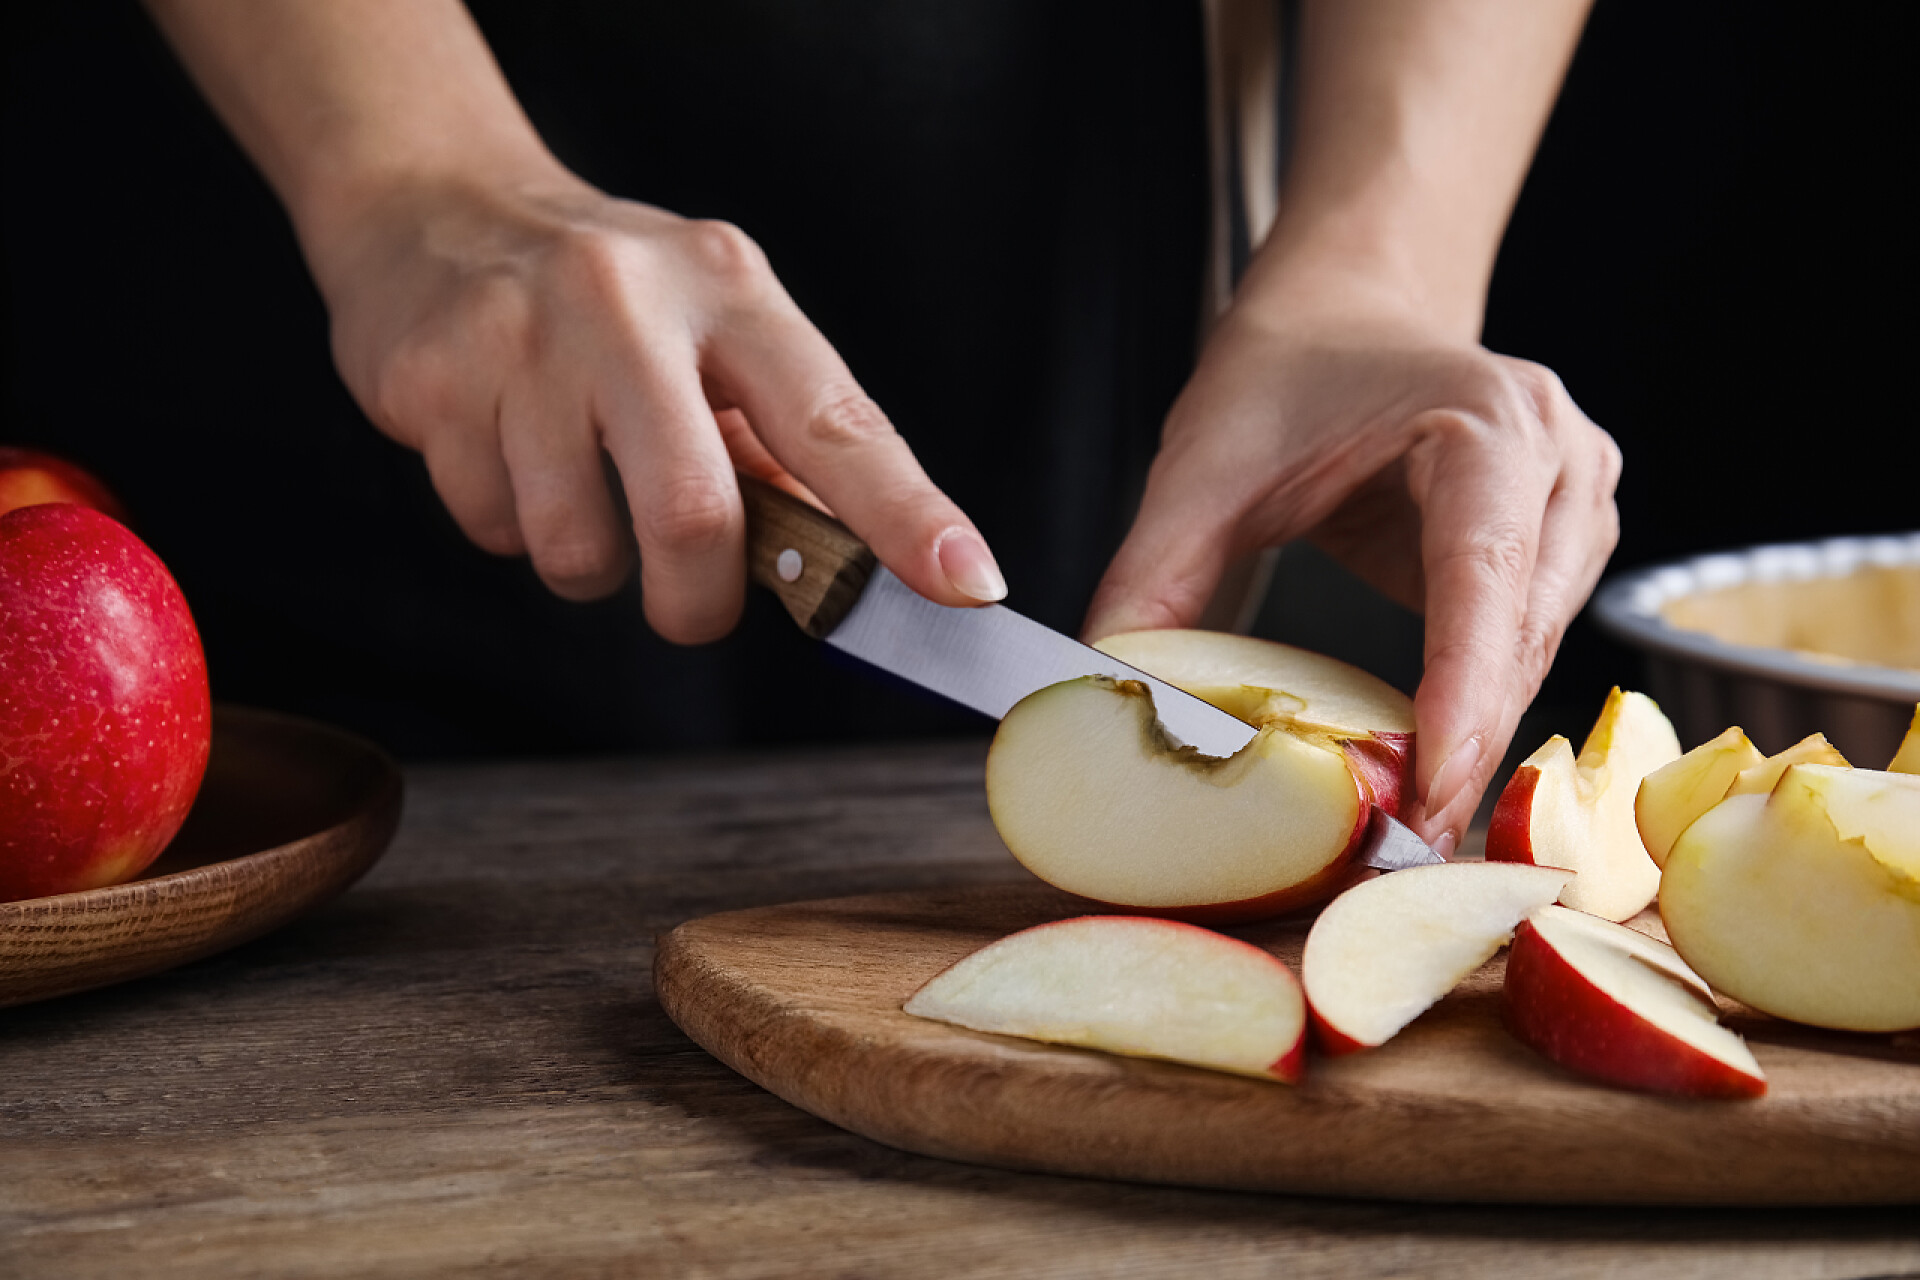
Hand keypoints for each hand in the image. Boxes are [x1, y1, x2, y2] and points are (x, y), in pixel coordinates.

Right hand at [308, 176, 1005, 640]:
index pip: (836, 420)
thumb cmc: (609, 297)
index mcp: (730, 290)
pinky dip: (508, 524)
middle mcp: (629, 302)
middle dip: (700, 602)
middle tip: (694, 605)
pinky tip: (504, 452)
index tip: (965, 582)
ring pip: (576, 545)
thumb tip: (846, 564)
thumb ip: (778, 442)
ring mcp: (522, 339)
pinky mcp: (433, 379)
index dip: (905, 515)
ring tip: (578, 491)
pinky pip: (490, 525)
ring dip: (590, 563)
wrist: (434, 206)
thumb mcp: (714, 330)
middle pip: (694, 514)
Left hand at [1083, 300, 1620, 852]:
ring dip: (1469, 737)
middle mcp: (1559, 461)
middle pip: (1520, 635)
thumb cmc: (1286, 372)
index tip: (1430, 790)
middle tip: (1394, 845)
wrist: (1349, 309)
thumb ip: (1155, 577)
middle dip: (1460, 747)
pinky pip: (1523, 645)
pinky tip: (1418, 765)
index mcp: (1487, 423)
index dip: (1461, 695)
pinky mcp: (1563, 544)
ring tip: (1401, 824)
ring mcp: (1577, 503)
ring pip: (1532, 654)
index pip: (1485, 580)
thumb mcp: (1203, 466)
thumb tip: (1108, 691)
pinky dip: (1470, 706)